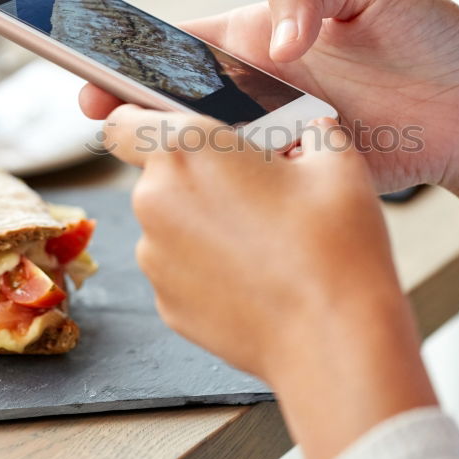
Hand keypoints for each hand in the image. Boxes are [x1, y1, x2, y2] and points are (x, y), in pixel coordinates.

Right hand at [82, 0, 458, 194]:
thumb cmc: (431, 37)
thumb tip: (276, 38)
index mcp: (268, 35)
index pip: (187, 43)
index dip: (140, 56)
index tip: (102, 72)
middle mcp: (265, 84)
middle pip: (185, 98)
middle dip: (138, 110)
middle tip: (102, 123)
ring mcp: (281, 132)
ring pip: (212, 144)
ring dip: (177, 153)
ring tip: (143, 161)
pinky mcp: (303, 172)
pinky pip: (254, 180)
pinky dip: (228, 188)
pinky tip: (206, 196)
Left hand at [104, 107, 436, 458]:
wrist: (334, 337)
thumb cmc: (334, 243)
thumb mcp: (335, 160)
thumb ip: (308, 130)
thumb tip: (308, 131)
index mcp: (186, 150)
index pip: (123, 120)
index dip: (142, 121)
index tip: (169, 129)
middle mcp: (155, 201)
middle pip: (158, 174)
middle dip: (198, 176)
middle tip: (253, 188)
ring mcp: (156, 258)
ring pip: (170, 224)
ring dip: (202, 222)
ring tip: (262, 240)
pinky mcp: (166, 304)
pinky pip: (180, 269)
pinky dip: (207, 266)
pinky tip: (255, 275)